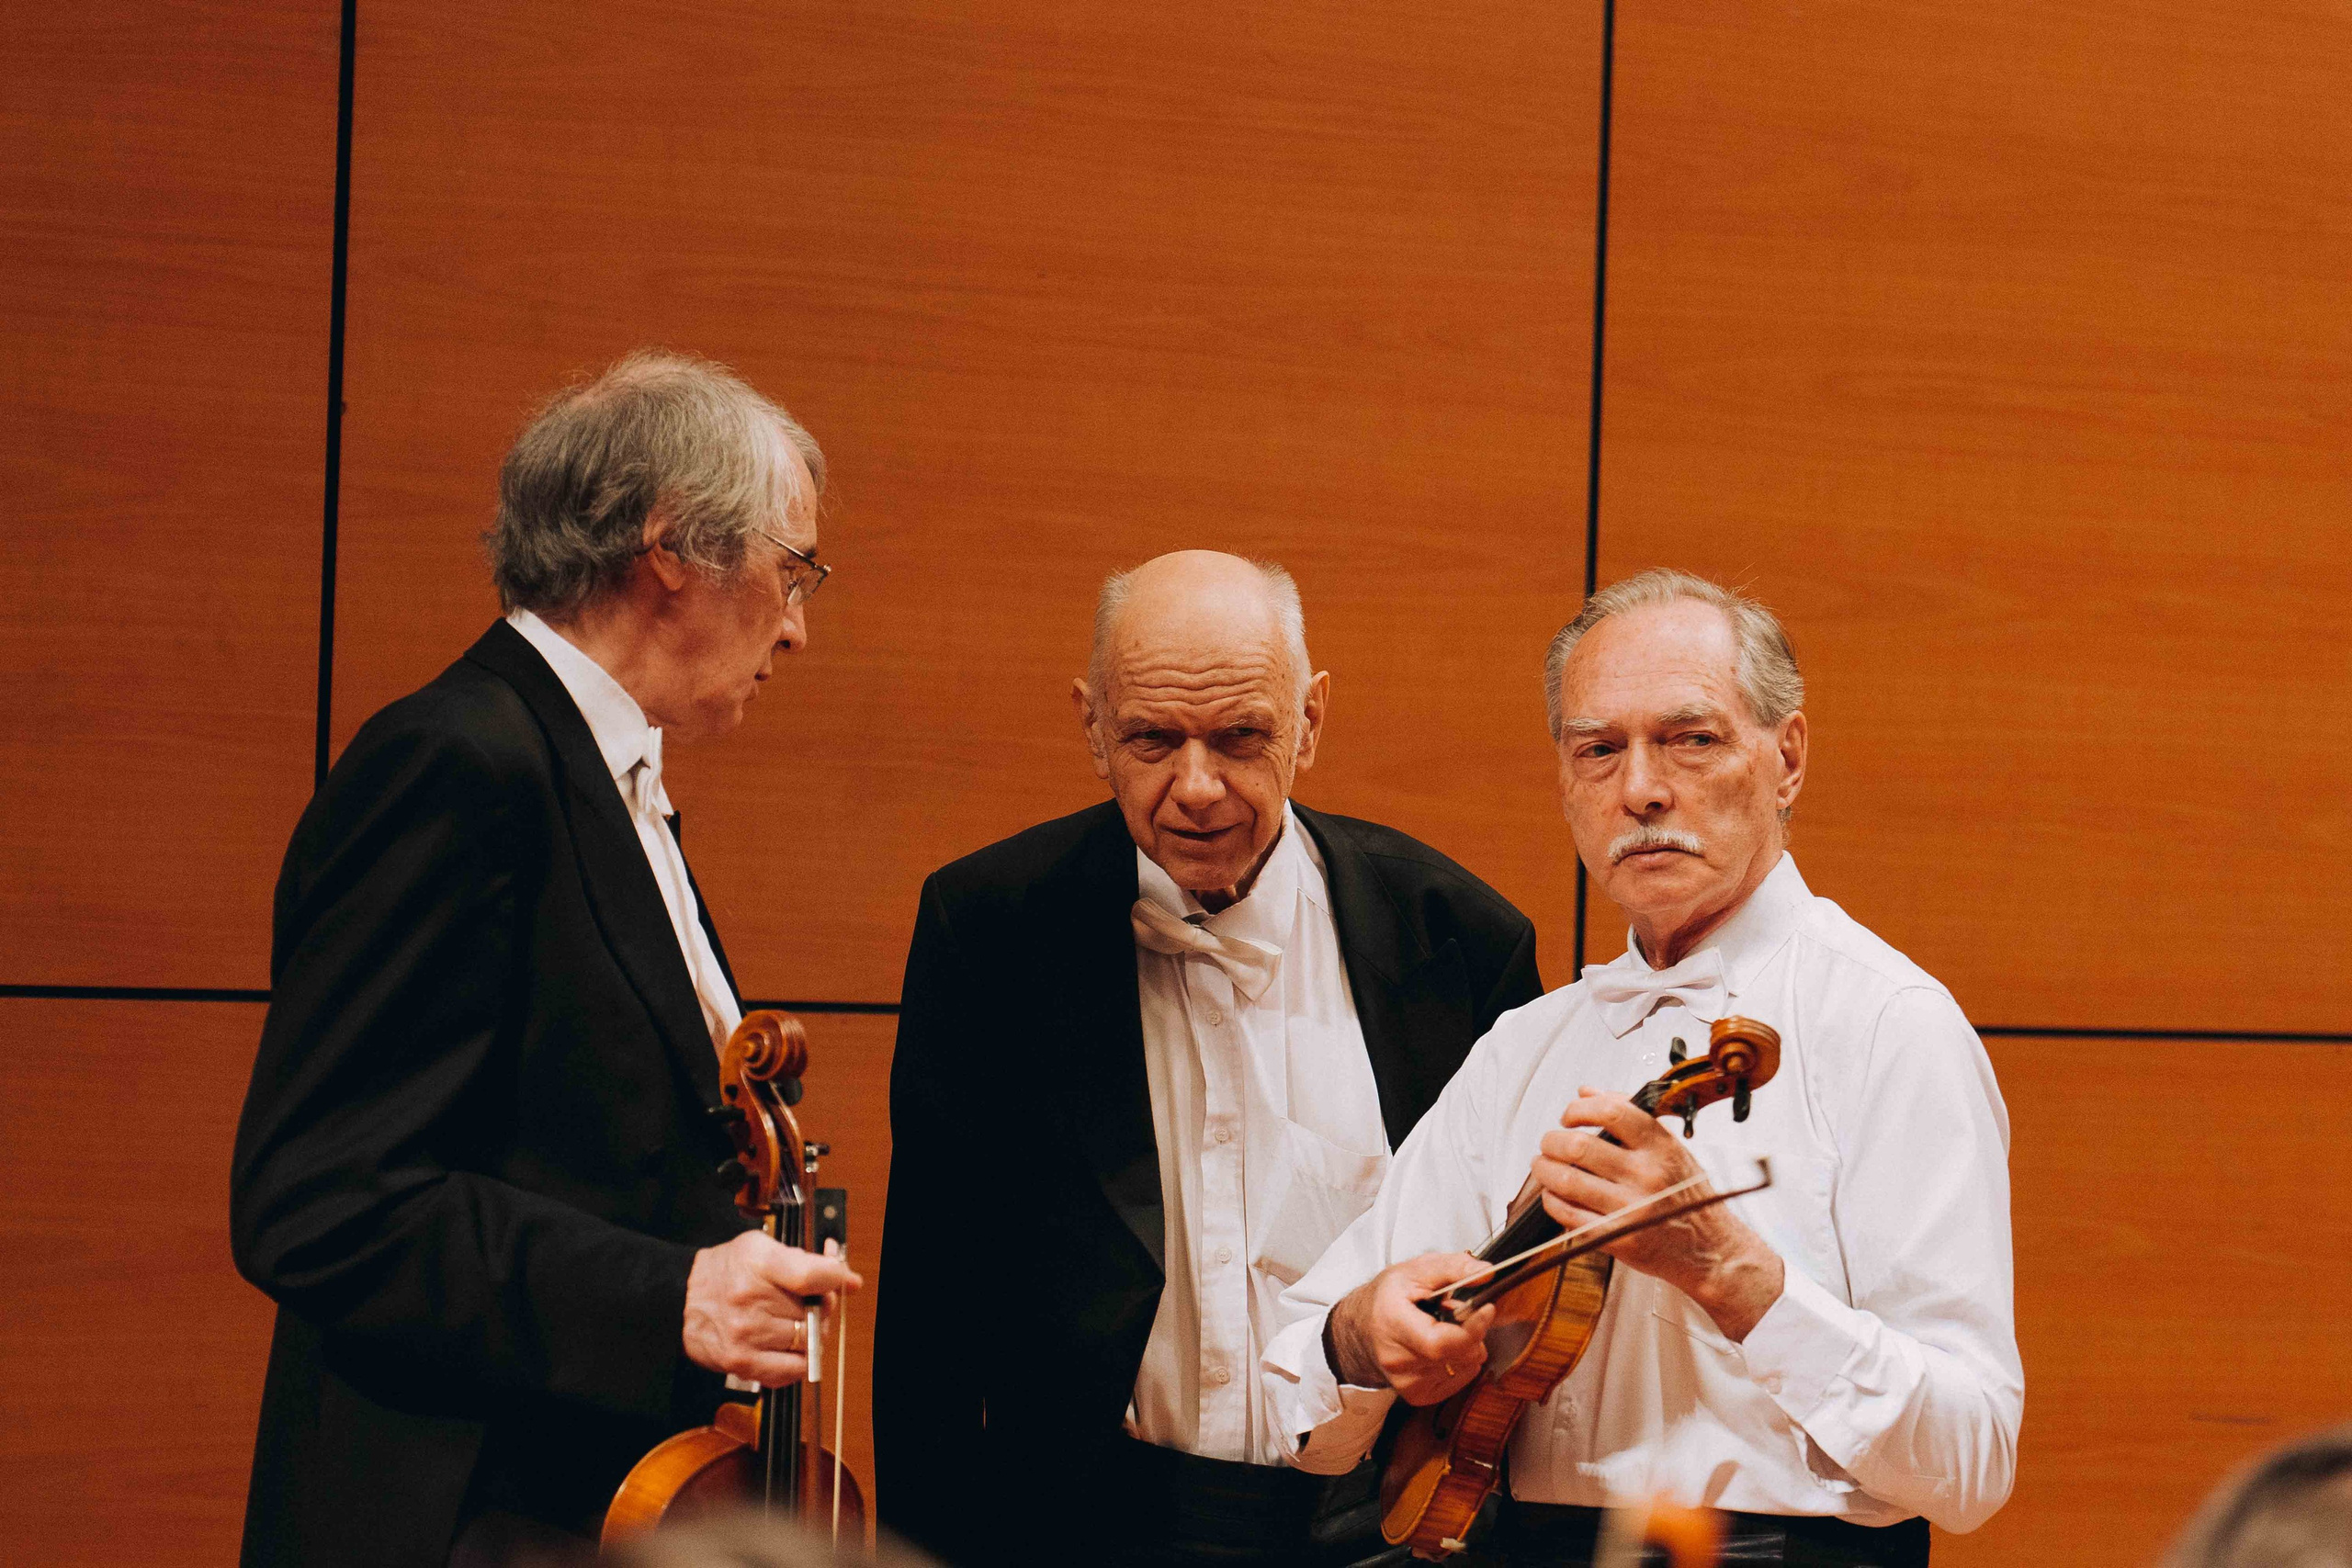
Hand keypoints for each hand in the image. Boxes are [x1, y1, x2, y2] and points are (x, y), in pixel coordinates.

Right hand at [683, 1231, 864, 1386]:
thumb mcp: (762, 1248)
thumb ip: (809, 1261)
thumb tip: (851, 1281)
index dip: (835, 1277)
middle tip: (805, 1301)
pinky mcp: (741, 1363)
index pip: (813, 1276)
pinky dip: (797, 1360)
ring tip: (788, 1321)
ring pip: (807, 1341)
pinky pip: (790, 1371)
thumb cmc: (727, 1271)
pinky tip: (785, 1346)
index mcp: (757, 1262)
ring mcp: (745, 1334)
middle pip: (814, 1312)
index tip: (842, 1279)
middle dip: (819, 1307)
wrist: (679, 1298)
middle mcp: (749, 1298)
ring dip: (806, 1333)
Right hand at [1325, 1252, 1498, 1405]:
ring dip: (1467, 1345)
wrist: (1362, 1327)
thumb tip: (1488, 1273)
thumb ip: (1455, 1267)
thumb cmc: (1388, 1297)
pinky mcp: (1417, 1395)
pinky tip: (1444, 1346)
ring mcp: (1406, 1383)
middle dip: (1471, 1330)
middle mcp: (1396, 1359)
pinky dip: (1462, 1360)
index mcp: (1392, 1323)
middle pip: (1458, 1354)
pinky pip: (1461, 1379)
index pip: (1439, 1342)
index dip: (1471, 1328)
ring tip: (1444, 1328)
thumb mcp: (1417, 1269)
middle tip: (1455, 1312)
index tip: (1487, 1309)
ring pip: (1465, 1366)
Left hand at [1532, 1088, 1782, 1341]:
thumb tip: (1586, 1091)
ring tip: (1543, 1166)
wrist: (1712, 1250)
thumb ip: (1629, 1115)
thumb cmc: (1688, 1196)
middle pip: (1578, 1146)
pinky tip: (1553, 1195)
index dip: (1578, 1109)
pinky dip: (1552, 1201)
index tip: (1568, 1117)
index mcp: (1661, 1146)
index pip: (1610, 1111)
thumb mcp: (1670, 1148)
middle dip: (1551, 1141)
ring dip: (1544, 1170)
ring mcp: (1632, 1208)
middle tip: (1548, 1144)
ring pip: (1567, 1180)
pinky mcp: (1618, 1239)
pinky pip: (1569, 1215)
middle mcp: (1647, 1175)